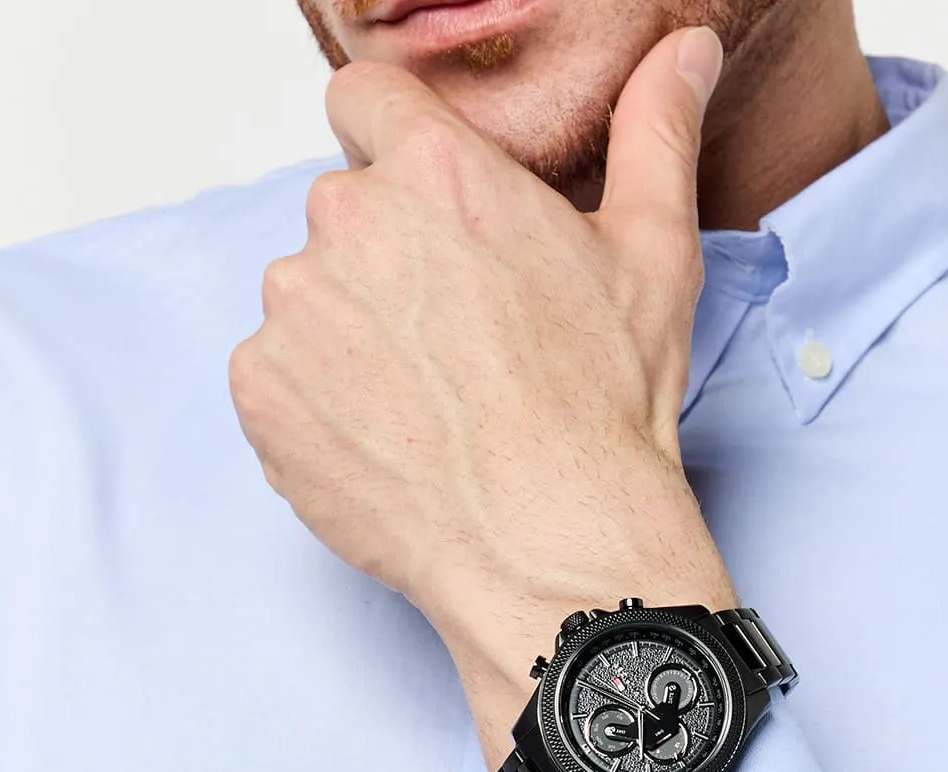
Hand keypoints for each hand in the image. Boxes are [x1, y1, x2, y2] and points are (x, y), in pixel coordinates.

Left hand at [228, 26, 734, 771]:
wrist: (550, 541)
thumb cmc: (604, 409)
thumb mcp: (651, 258)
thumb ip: (656, 134)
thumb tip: (685, 53)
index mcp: (439, 173)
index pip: (365, 99)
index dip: (392, 146)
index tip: (421, 207)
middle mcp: (349, 223)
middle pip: (342, 213)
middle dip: (388, 260)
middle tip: (454, 338)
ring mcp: (294, 310)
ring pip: (307, 296)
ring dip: (349, 332)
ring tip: (426, 399)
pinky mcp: (262, 392)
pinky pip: (274, 371)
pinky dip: (314, 399)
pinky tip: (386, 437)